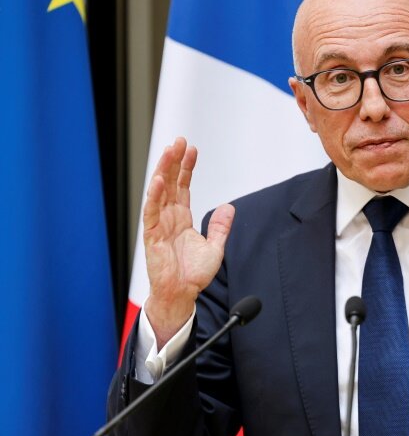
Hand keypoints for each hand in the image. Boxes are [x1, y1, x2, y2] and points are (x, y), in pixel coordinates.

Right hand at [142, 137, 234, 347]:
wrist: (182, 295)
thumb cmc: (193, 275)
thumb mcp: (215, 247)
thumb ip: (221, 227)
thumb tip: (229, 207)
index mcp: (181, 219)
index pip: (183, 187)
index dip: (186, 168)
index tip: (191, 150)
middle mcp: (168, 218)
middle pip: (170, 183)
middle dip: (173, 161)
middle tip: (179, 141)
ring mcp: (159, 225)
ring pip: (159, 192)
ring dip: (163, 170)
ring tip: (169, 151)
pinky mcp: (152, 236)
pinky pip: (152, 212)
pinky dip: (154, 195)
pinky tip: (158, 180)